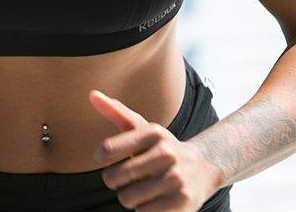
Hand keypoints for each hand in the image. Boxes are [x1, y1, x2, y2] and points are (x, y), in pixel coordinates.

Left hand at [89, 88, 222, 210]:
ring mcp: (175, 177)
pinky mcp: (181, 200)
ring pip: (127, 198)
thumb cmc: (161, 147)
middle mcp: (165, 153)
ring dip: (128, 197)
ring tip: (140, 188)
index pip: (109, 148)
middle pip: (115, 177)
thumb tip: (92, 94)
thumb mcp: (142, 128)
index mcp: (153, 132)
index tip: (102, 160)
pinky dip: (143, 209)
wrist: (203, 168)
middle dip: (113, 180)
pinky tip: (153, 199)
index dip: (101, 157)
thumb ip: (116, 112)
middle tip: (122, 178)